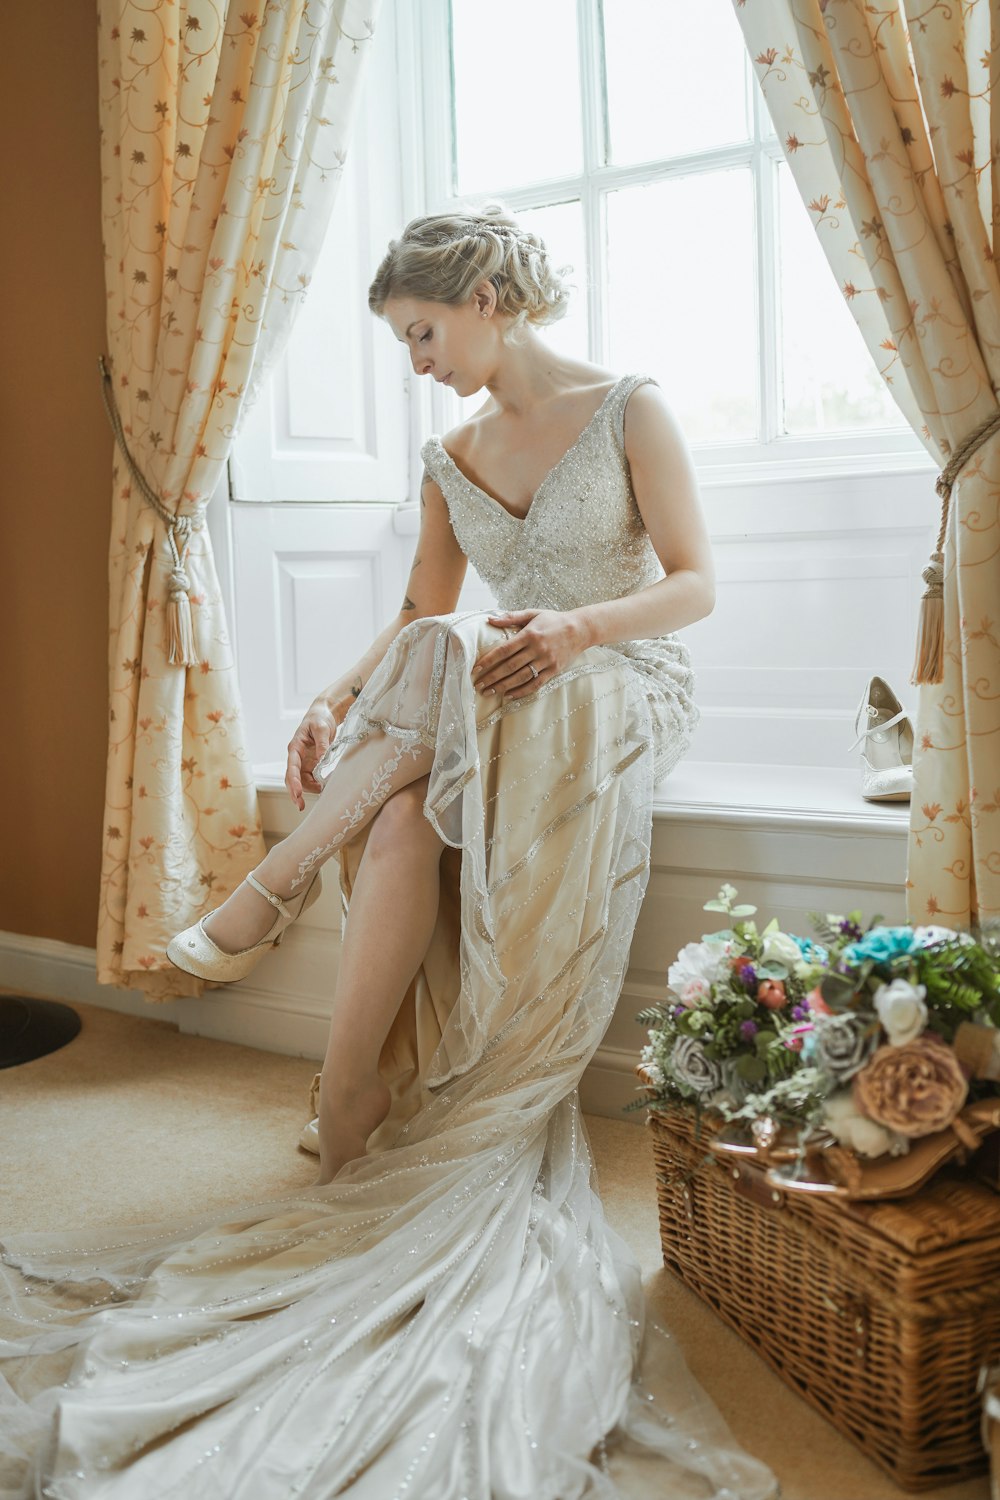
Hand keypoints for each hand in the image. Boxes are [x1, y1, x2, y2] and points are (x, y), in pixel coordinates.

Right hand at [285, 694, 351, 809]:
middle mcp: (297, 757)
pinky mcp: (311, 764)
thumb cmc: (319, 719)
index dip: (294, 781)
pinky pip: (310, 778)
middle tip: (300, 805)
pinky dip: (315, 785)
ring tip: (321, 792)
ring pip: (301, 781)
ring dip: (308, 790)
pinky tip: (323, 788)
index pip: (292, 767)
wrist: (323, 715)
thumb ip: (322, 744)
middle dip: (295, 792)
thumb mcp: (322, 728)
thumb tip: (322, 762)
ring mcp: (303, 762)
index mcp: (295, 747)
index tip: (297, 793)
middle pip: (292, 778)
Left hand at [472, 609, 590, 699]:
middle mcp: (537, 649)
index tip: (476, 669)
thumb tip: (490, 620)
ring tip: (489, 692)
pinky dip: (522, 691)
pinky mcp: (554, 671)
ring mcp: (546, 661)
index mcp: (529, 634)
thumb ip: (511, 617)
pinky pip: (536, 684)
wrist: (580, 629)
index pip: (504, 650)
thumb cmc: (553, 620)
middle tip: (478, 685)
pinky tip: (509, 695)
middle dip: (492, 677)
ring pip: (521, 677)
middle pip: (510, 667)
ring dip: (503, 686)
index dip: (489, 661)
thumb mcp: (532, 613)